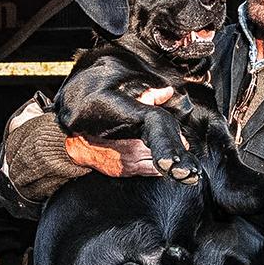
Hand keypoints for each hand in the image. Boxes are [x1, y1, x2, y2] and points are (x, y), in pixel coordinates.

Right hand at [64, 87, 178, 178]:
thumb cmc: (103, 125)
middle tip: (183, 150)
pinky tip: (162, 167)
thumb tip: (168, 91)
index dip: (177, 141)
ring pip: (158, 166)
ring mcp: (130, 163)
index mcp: (136, 134)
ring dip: (167, 164)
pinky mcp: (125, 172)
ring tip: (176, 161)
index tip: (184, 141)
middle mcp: (134, 150)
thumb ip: (149, 98)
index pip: (164, 139)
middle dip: (174, 152)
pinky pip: (148, 173)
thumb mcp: (126, 107)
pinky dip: (157, 170)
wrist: (78, 144)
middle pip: (163, 153)